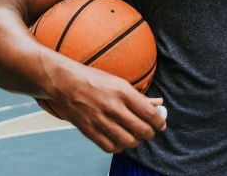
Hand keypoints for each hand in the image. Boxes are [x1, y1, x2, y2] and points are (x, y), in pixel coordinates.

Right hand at [45, 63, 166, 152]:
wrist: (65, 83)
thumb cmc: (94, 80)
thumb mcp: (119, 82)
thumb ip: (139, 96)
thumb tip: (159, 103)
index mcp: (123, 92)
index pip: (149, 113)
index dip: (159, 122)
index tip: (161, 124)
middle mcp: (113, 107)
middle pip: (142, 129)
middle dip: (151, 133)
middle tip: (151, 132)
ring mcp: (100, 120)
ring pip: (128, 141)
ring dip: (136, 141)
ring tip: (136, 136)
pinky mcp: (89, 130)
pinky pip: (110, 147)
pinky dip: (119, 147)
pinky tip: (120, 140)